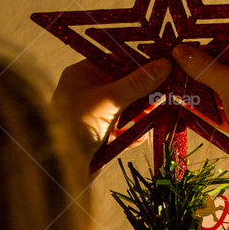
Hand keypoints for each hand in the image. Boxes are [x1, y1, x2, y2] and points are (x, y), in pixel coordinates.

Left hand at [51, 57, 171, 171]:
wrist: (62, 168)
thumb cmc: (77, 127)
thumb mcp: (110, 100)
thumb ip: (137, 83)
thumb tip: (163, 66)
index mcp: (82, 75)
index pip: (115, 61)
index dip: (138, 63)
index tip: (161, 66)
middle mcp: (88, 92)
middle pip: (123, 84)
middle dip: (143, 91)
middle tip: (165, 91)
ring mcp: (95, 115)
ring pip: (126, 108)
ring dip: (142, 112)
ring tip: (159, 113)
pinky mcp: (101, 135)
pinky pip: (123, 129)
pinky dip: (134, 131)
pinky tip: (143, 134)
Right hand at [170, 43, 228, 158]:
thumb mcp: (225, 81)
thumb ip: (202, 65)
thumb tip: (179, 50)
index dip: (209, 50)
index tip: (187, 55)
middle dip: (206, 76)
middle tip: (182, 75)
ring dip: (208, 94)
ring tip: (184, 94)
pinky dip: (216, 110)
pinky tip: (196, 111)